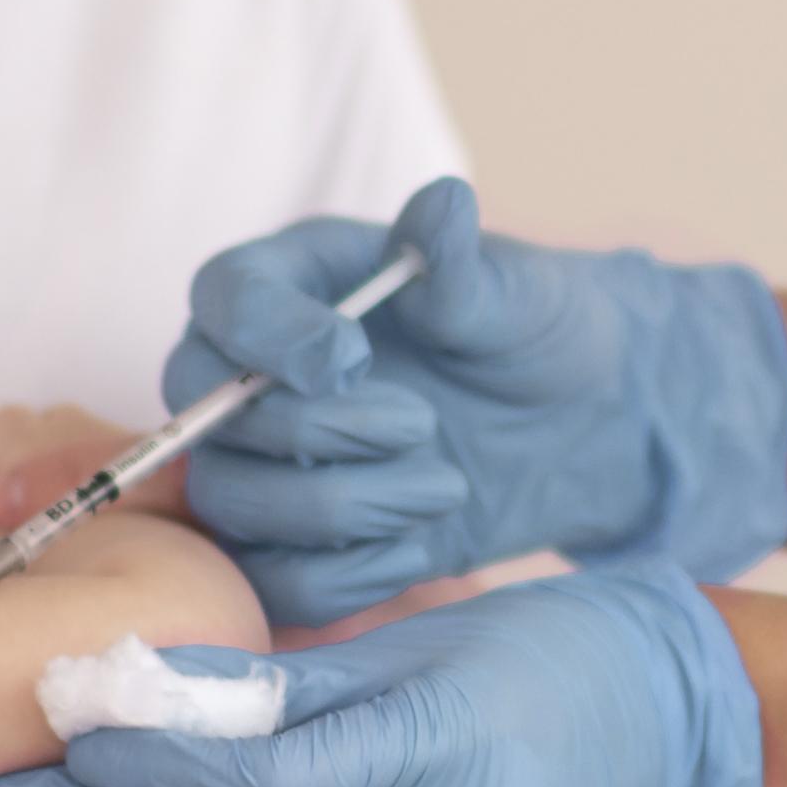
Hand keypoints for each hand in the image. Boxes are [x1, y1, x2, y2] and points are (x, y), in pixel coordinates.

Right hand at [170, 178, 786, 628]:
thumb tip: (444, 203)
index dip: (269, 336)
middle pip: (210, 416)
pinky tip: (419, 546)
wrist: (577, 427)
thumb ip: (462, 263)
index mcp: (293, 282)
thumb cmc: (533, 332)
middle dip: (316, 432)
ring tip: (445, 485)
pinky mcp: (298, 547)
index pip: (223, 298)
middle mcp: (255, 373)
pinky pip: (273, 583)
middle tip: (424, 425)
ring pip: (234, 505)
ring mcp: (270, 464)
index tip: (351, 358)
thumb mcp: (514, 291)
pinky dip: (347, 578)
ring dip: (343, 508)